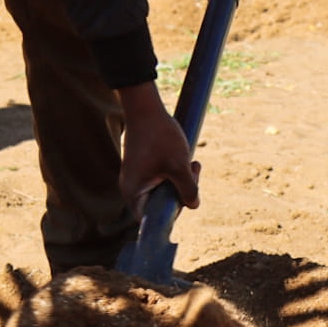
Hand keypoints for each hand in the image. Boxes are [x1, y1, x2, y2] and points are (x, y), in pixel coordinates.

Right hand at [117, 82, 199, 217]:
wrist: (146, 107)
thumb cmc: (160, 136)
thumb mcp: (179, 165)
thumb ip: (188, 189)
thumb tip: (194, 206)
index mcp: (133, 193)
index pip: (152, 219)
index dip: (172, 214)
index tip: (187, 198)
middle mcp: (132, 188)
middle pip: (160, 205)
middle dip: (182, 192)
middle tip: (195, 172)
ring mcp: (138, 177)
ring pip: (164, 190)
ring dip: (182, 180)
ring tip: (194, 163)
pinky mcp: (144, 167)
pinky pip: (162, 178)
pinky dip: (176, 172)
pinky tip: (187, 159)